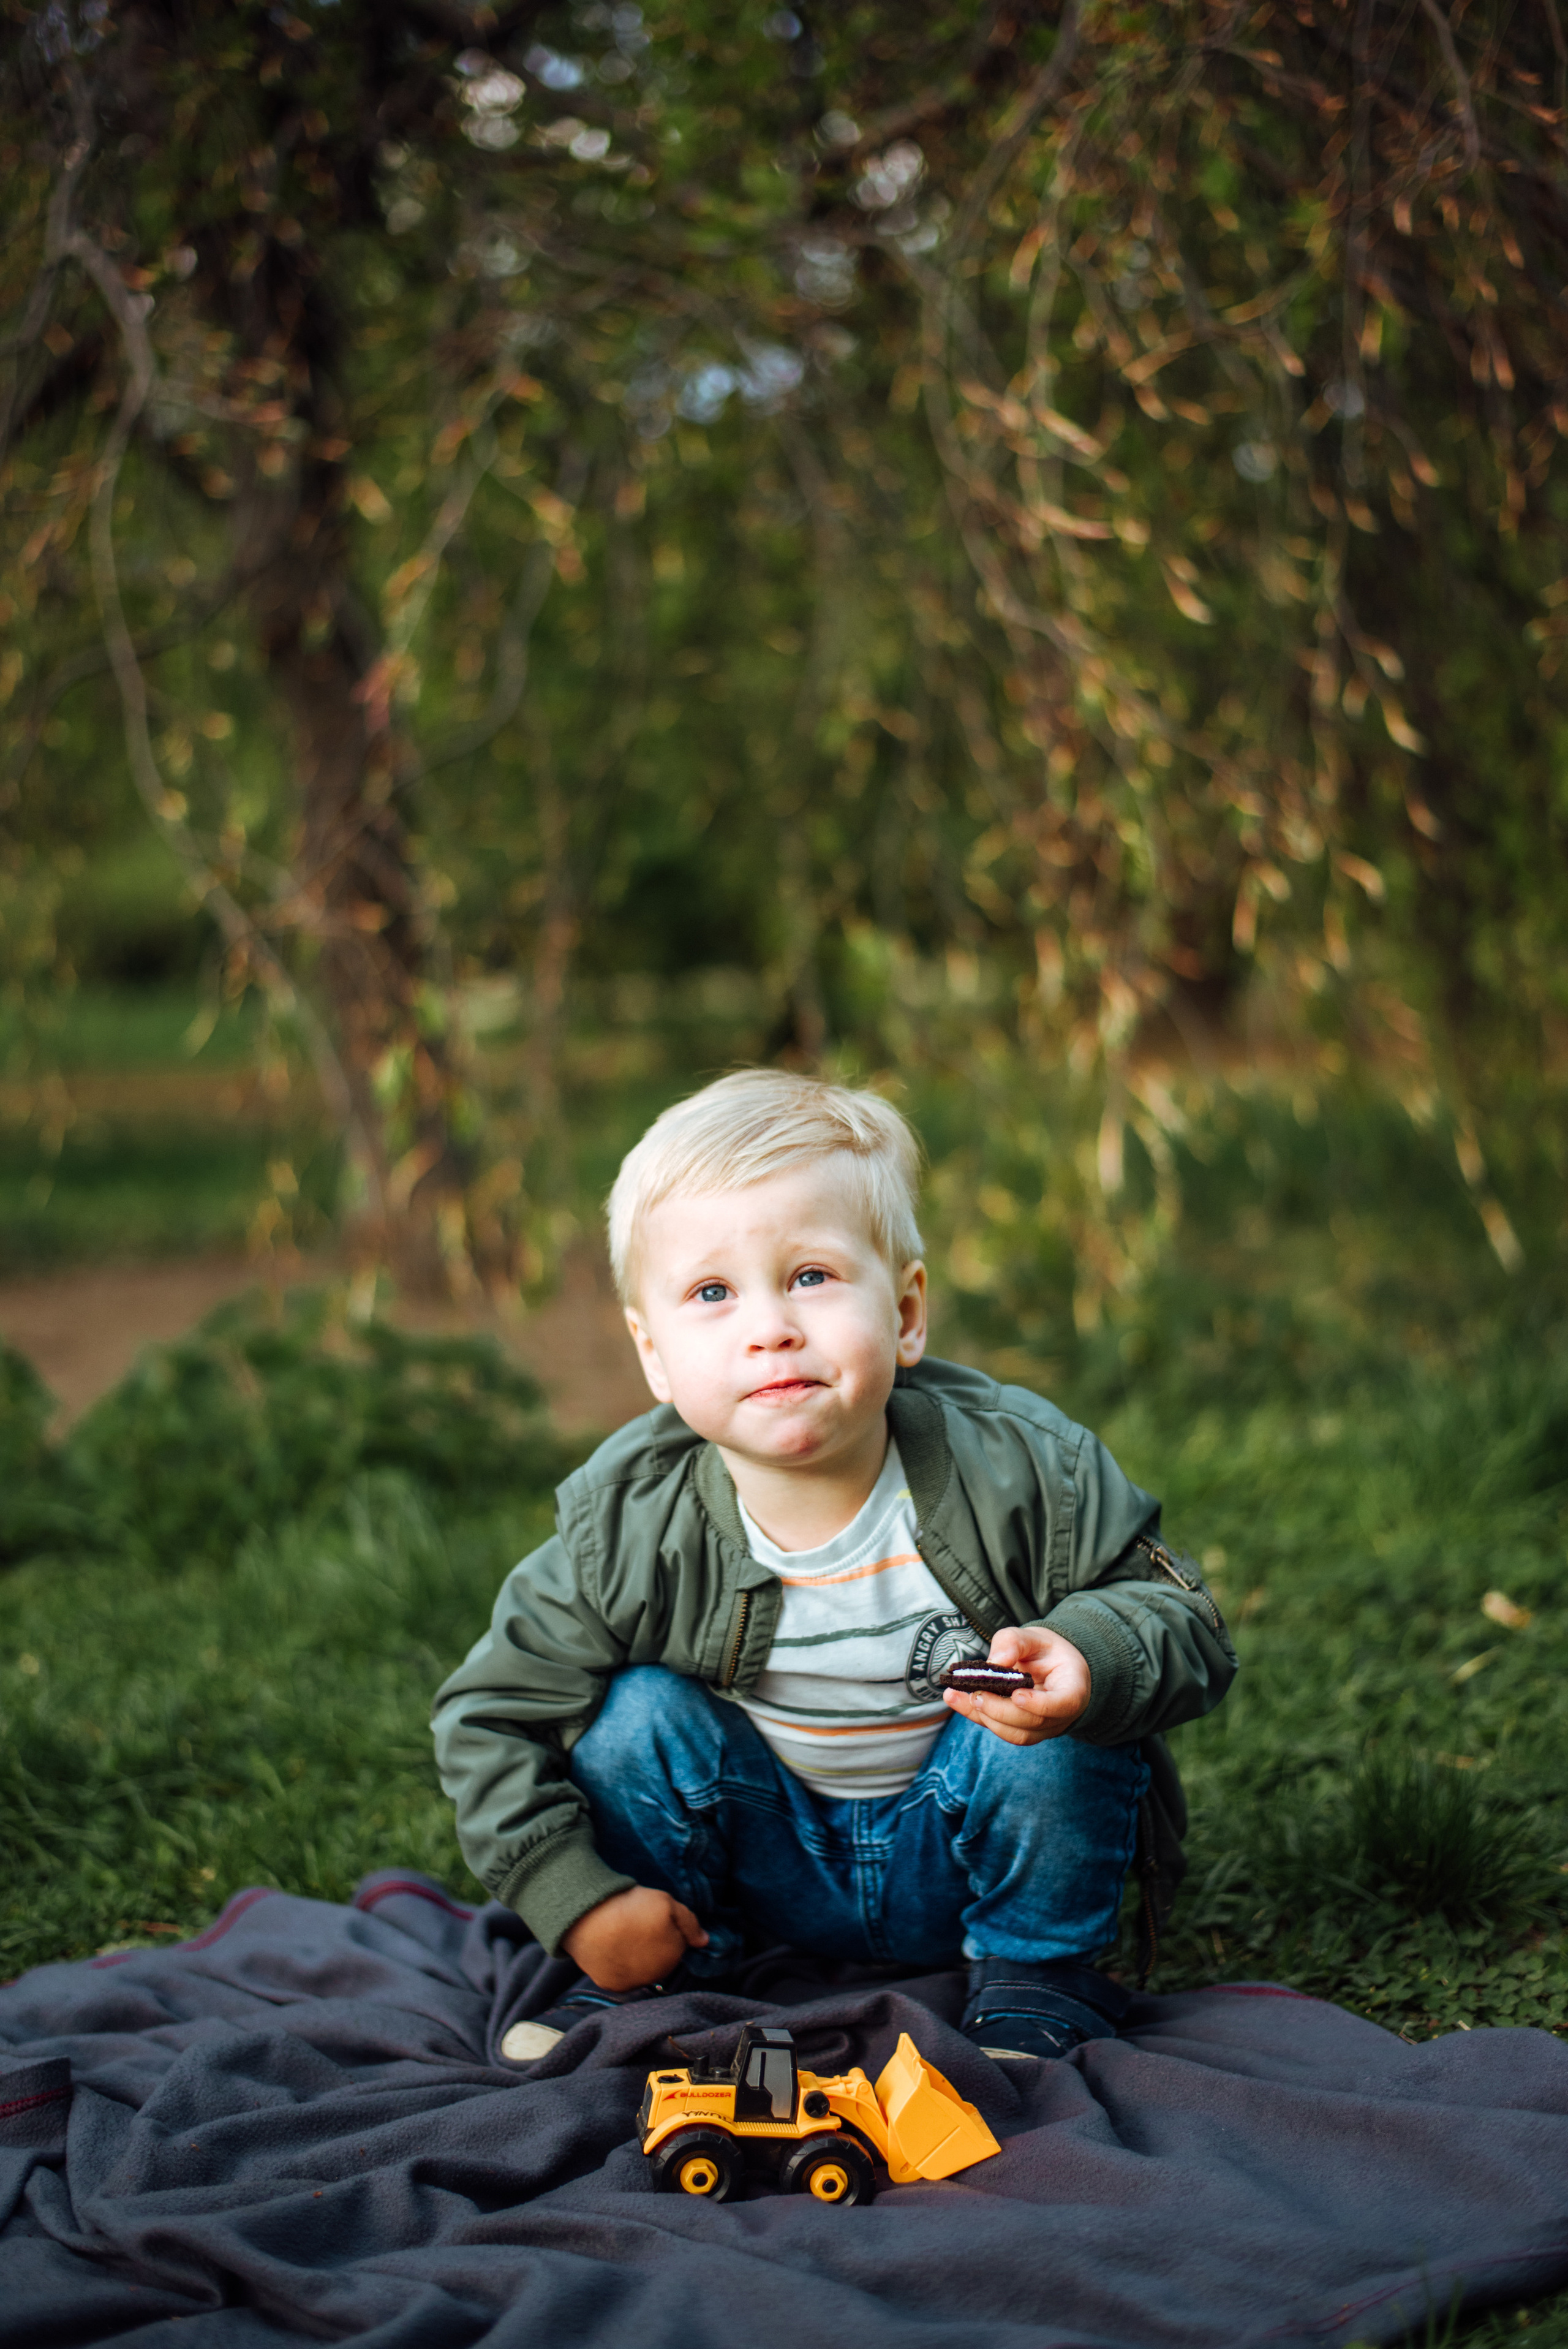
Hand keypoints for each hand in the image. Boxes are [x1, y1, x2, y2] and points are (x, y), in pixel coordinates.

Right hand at [562, 1885, 708, 1991]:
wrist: (590, 1918)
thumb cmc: (631, 1907)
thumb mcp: (666, 1903)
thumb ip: (689, 1923)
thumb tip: (705, 1941)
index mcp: (673, 1954)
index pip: (677, 1944)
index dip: (667, 1929)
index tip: (651, 1919)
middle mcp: (656, 1975)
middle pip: (661, 1960)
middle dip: (654, 1946)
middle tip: (636, 1926)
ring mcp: (634, 1983)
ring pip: (642, 1970)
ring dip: (638, 1958)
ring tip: (623, 1936)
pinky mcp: (613, 1985)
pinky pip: (622, 1976)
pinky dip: (619, 1966)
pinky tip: (612, 1948)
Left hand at [941, 1624, 1090, 1745]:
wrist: (1049, 1667)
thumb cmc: (1045, 1651)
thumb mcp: (1034, 1636)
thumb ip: (1014, 1642)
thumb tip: (993, 1662)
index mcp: (1073, 1689)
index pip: (1063, 1704)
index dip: (1040, 1705)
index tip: (1016, 1695)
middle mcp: (1060, 1716)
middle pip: (1033, 1722)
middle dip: (1001, 1710)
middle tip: (976, 1693)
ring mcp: (1042, 1729)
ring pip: (1015, 1734)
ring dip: (984, 1717)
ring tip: (958, 1696)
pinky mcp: (1021, 1731)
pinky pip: (1000, 1730)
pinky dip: (976, 1717)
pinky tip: (955, 1699)